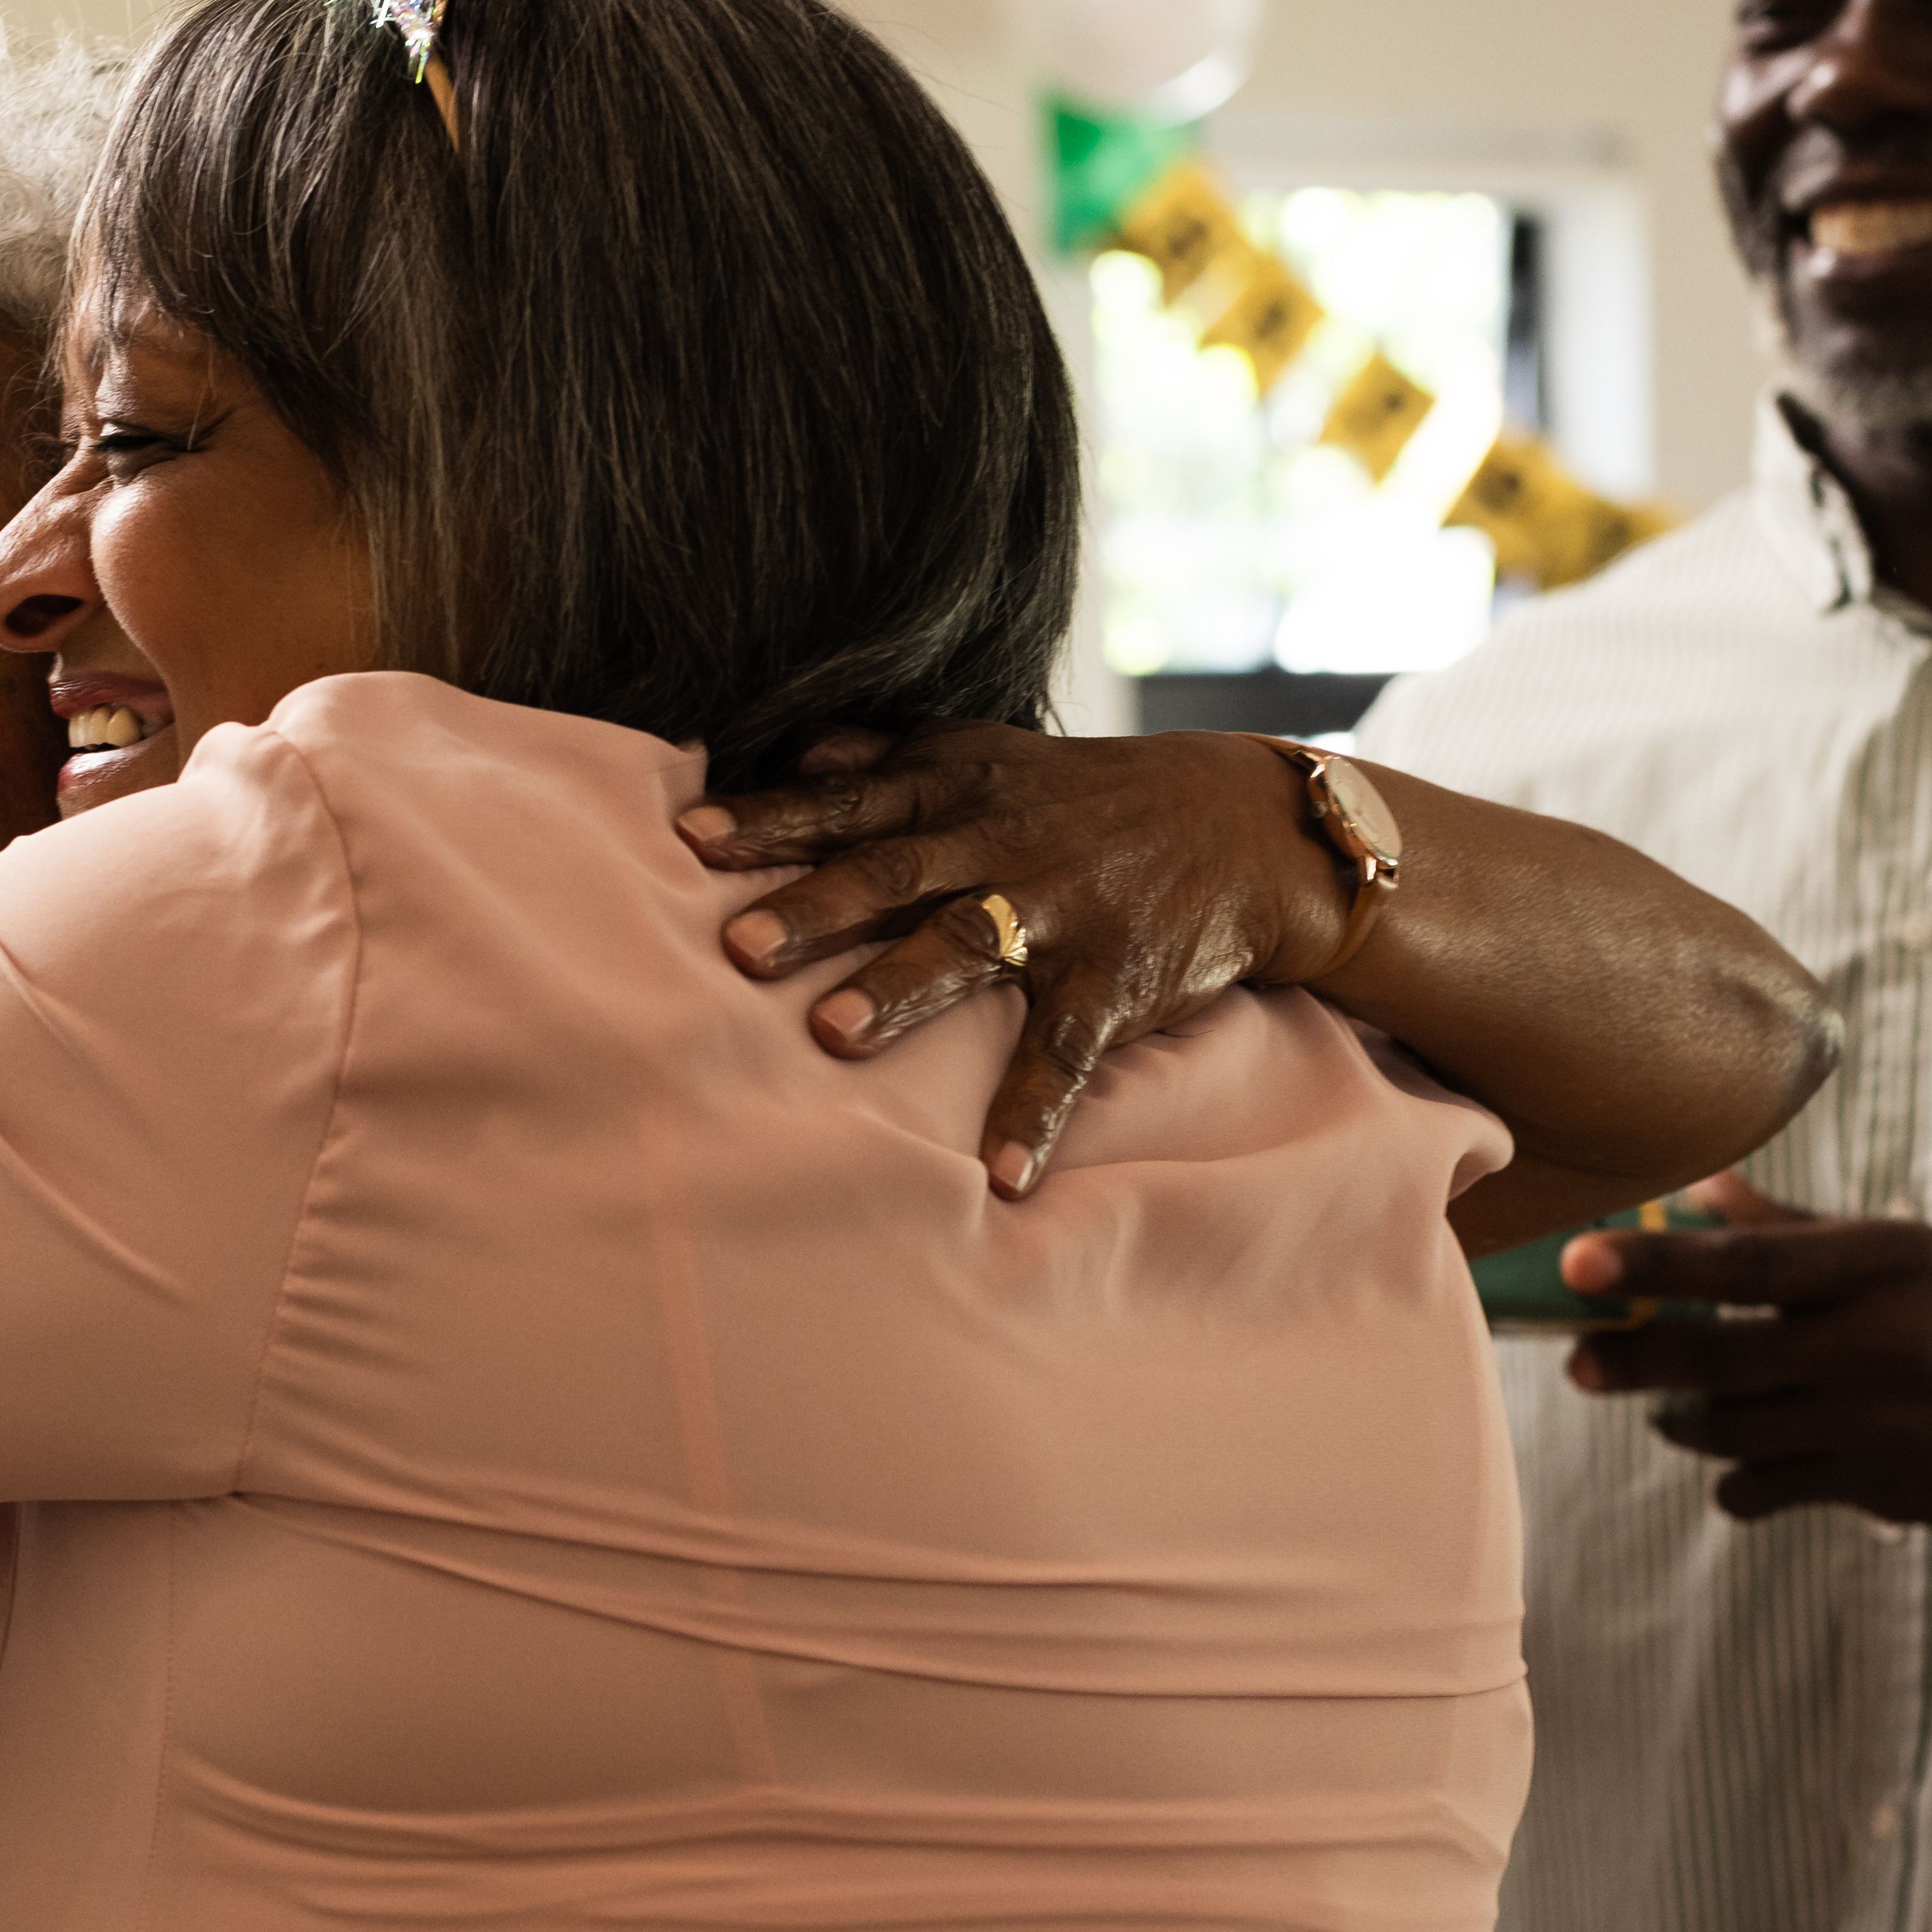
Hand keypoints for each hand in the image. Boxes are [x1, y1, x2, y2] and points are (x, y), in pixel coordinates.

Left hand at [696, 726, 1355, 1197]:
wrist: (1242, 824)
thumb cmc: (1086, 798)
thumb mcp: (994, 754)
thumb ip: (891, 757)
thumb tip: (799, 754)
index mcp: (958, 792)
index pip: (848, 804)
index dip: (770, 819)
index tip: (689, 839)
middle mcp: (1001, 845)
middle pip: (894, 873)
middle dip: (814, 908)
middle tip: (736, 945)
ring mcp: (1061, 913)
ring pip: (970, 946)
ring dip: (900, 991)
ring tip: (831, 1036)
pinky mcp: (1115, 981)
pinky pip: (1067, 1053)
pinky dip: (1034, 1114)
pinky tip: (1001, 1177)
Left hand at [1564, 1176, 1931, 1535]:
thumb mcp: (1924, 1250)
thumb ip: (1806, 1233)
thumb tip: (1705, 1195)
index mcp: (1888, 1266)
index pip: (1744, 1263)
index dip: (1652, 1263)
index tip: (1576, 1261)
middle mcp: (1876, 1346)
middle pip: (1714, 1360)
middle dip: (1632, 1361)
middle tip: (1583, 1361)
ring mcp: (1875, 1427)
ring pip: (1729, 1434)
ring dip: (1683, 1421)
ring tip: (1669, 1405)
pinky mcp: (1878, 1492)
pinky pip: (1768, 1490)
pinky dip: (1741, 1479)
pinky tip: (1744, 1462)